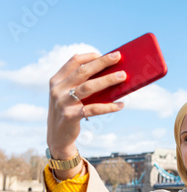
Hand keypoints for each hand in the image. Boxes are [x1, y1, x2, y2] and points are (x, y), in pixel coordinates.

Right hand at [47, 52, 126, 178]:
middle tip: (118, 57)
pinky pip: (93, 109)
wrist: (57, 137)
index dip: (90, 56)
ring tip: (123, 76)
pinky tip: (121, 104)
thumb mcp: (70, 96)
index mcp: (57, 80)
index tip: (106, 54)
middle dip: (102, 62)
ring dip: (107, 80)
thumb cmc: (70, 111)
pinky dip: (109, 106)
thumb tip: (111, 74)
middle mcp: (58, 89)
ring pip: (88, 87)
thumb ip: (82, 85)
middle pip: (83, 71)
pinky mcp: (70, 117)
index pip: (73, 61)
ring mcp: (63, 103)